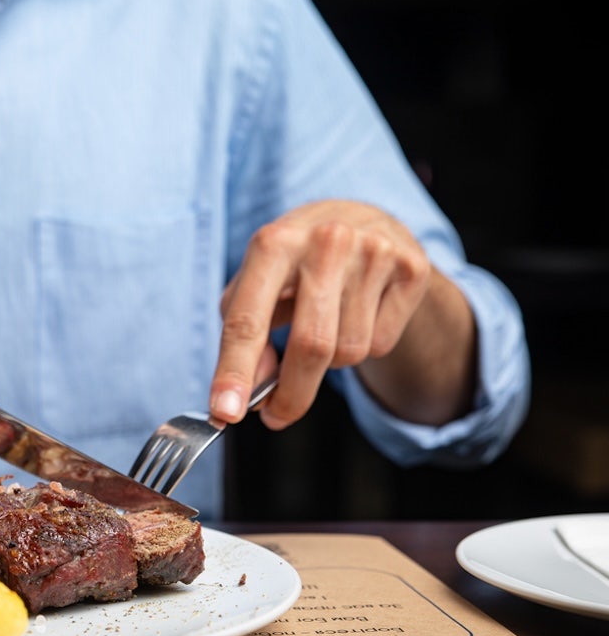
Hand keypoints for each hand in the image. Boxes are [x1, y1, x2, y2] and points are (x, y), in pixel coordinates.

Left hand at [211, 199, 444, 428]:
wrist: (362, 218)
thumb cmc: (296, 260)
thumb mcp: (257, 283)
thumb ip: (246, 334)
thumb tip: (255, 388)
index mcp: (274, 243)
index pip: (247, 320)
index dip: (234, 371)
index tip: (225, 413)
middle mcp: (326, 242)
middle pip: (310, 346)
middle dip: (291, 395)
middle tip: (275, 417)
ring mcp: (374, 253)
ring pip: (347, 352)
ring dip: (329, 360)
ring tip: (325, 325)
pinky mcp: (412, 269)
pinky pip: (380, 344)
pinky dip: (363, 345)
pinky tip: (357, 312)